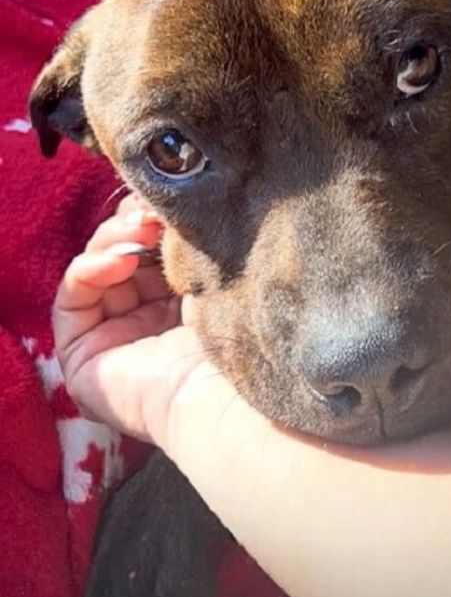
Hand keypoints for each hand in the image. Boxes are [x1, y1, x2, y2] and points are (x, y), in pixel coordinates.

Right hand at [55, 194, 213, 442]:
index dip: (156, 222)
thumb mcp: (213, 274)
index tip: (173, 202)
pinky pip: (71, 299)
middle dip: (134, 225)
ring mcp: (115, 342)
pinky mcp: (82, 358)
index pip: (156, 253)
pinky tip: (120, 260)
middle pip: (123, 256)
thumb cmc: (233, 336)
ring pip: (96, 270)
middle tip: (155, 211)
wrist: (224, 395)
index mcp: (186, 309)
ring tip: (142, 229)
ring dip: (114, 239)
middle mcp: (149, 325)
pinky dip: (90, 268)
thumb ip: (186, 241)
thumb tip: (164, 201)